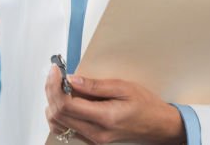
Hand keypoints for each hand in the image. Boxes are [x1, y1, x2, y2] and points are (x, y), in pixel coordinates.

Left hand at [45, 66, 185, 144]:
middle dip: (51, 91)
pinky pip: (66, 128)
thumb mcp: (123, 87)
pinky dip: (59, 113)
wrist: (159, 126)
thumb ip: (95, 85)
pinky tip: (66, 99)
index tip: (55, 71)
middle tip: (55, 74)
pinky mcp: (91, 139)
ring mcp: (93, 138)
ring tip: (60, 85)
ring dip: (53, 102)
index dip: (55, 86)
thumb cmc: (146, 106)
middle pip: (58, 114)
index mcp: (104, 118)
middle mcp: (96, 133)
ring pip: (58, 123)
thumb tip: (72, 80)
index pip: (67, 105)